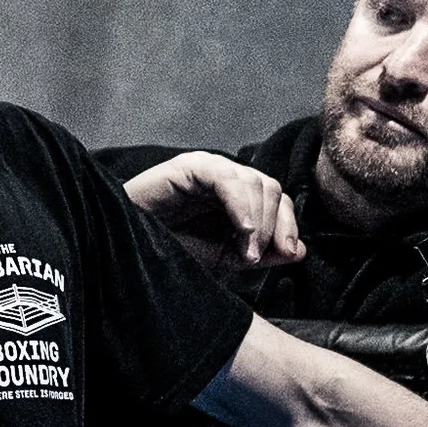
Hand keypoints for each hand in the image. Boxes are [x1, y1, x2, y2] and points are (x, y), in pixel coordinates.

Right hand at [123, 151, 304, 272]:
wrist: (128, 250)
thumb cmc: (170, 251)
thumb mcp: (223, 260)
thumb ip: (261, 254)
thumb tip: (300, 250)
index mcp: (236, 196)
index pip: (278, 200)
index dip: (287, 226)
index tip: (284, 256)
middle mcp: (225, 178)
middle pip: (272, 189)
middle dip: (274, 226)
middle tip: (254, 258)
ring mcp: (208, 169)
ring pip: (256, 183)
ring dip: (258, 223)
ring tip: (243, 253)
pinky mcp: (191, 166)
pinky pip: (228, 180)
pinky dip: (241, 207)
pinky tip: (241, 232)